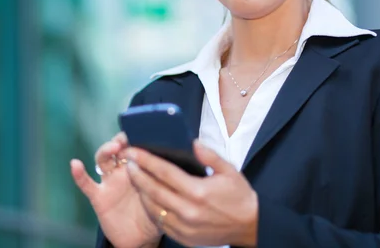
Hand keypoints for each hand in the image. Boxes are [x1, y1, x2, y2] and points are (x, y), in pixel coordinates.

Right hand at [70, 132, 160, 247]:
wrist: (141, 239)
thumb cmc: (156, 212)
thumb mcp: (165, 193)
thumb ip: (167, 179)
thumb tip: (182, 161)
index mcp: (140, 168)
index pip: (137, 146)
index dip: (138, 137)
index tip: (144, 129)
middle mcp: (123, 171)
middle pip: (118, 148)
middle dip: (122, 139)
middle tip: (129, 136)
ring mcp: (110, 182)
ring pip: (102, 160)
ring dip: (106, 150)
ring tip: (114, 147)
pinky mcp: (99, 196)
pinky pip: (86, 184)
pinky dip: (79, 174)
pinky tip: (75, 164)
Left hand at [125, 140, 258, 247]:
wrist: (251, 227)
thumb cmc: (239, 196)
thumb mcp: (229, 170)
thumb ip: (208, 155)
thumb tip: (191, 141)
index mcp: (198, 192)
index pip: (165, 173)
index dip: (147, 160)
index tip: (134, 150)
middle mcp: (188, 211)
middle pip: (154, 190)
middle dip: (137, 174)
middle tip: (128, 161)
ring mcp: (184, 227)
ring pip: (153, 207)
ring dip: (141, 191)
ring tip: (134, 176)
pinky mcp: (184, 237)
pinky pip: (160, 222)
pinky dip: (151, 208)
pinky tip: (147, 196)